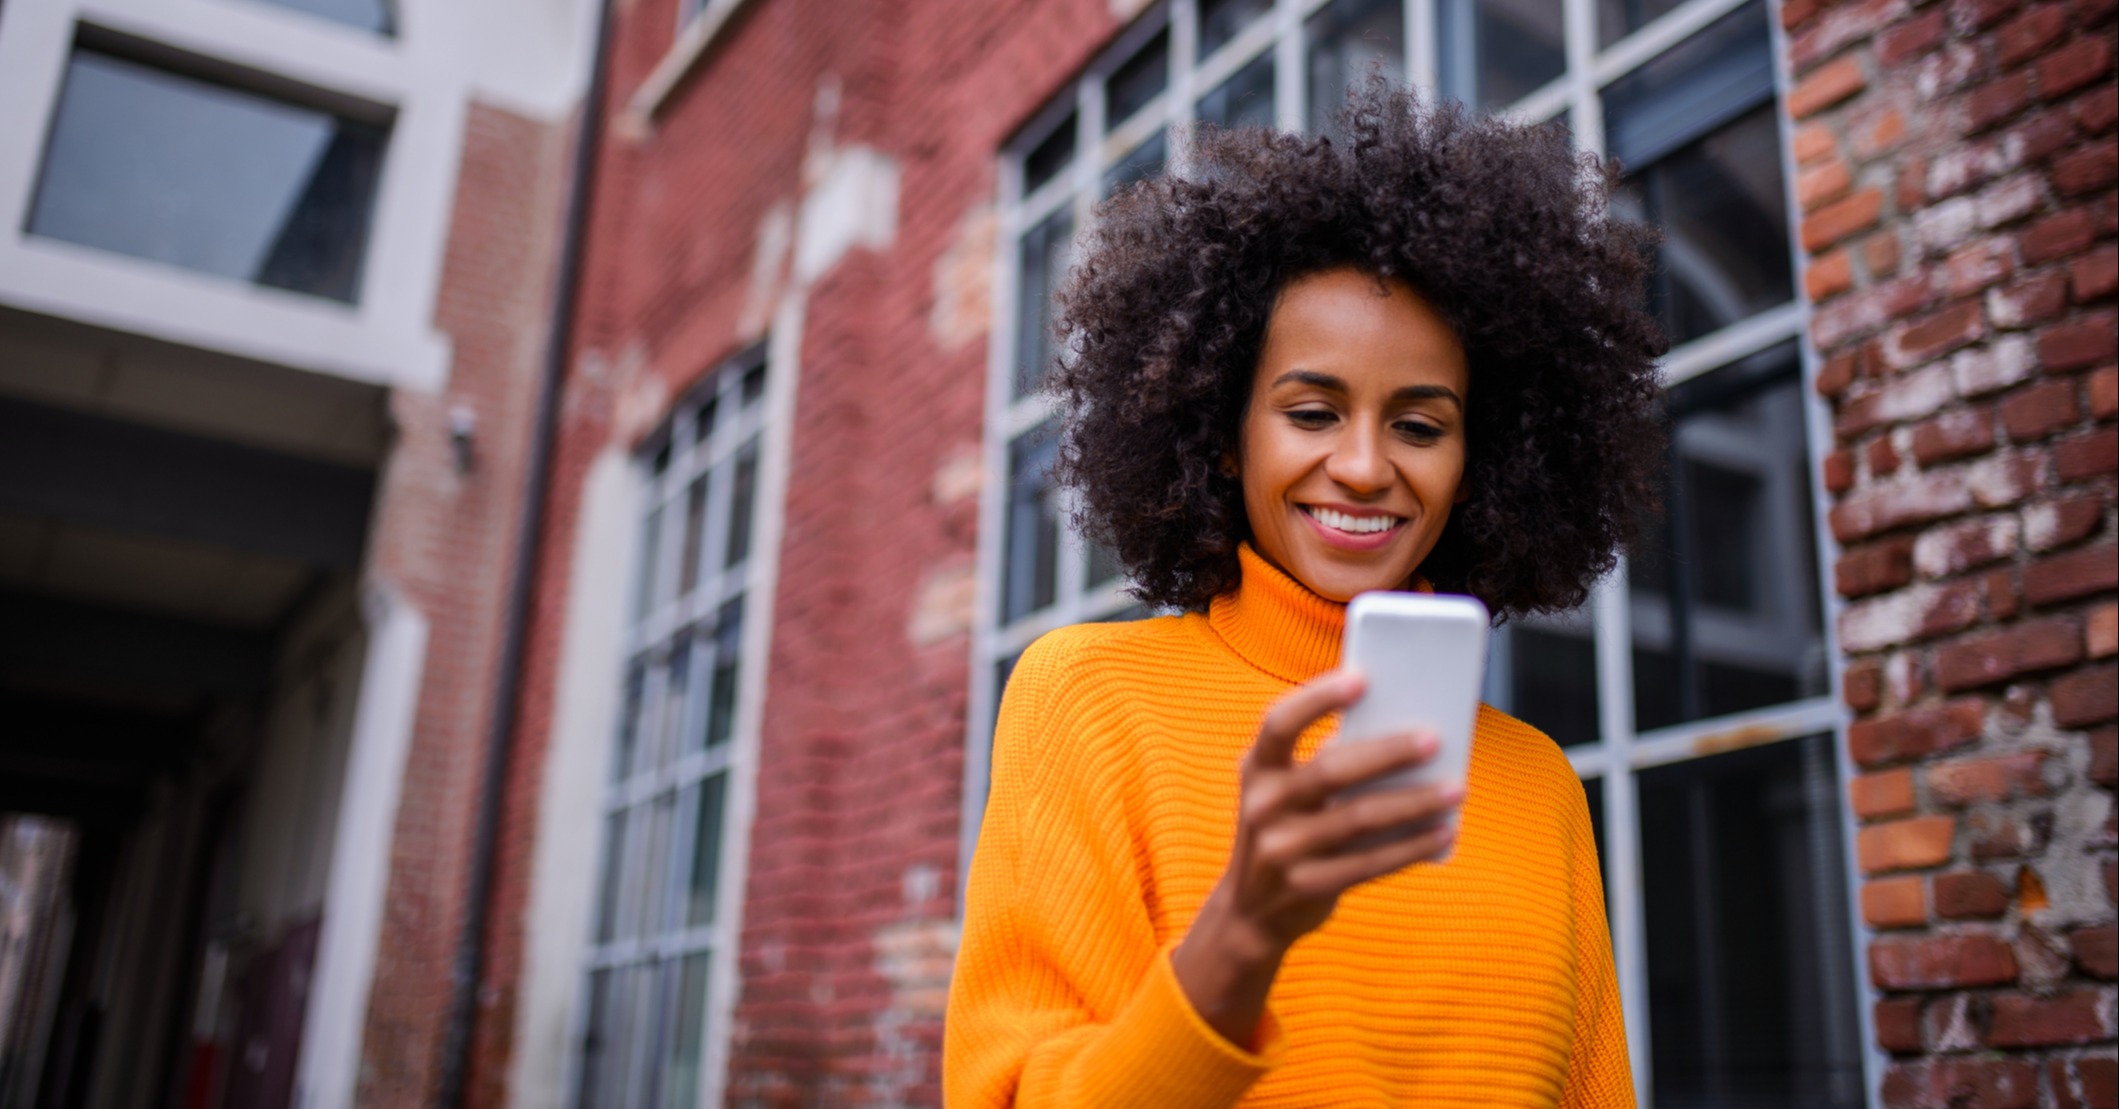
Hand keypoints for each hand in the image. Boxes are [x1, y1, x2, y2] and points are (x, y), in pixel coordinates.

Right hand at [1172, 670, 1463, 1047]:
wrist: (1251, 910)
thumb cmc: (1287, 828)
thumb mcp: (1285, 790)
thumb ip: (1326, 762)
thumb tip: (1404, 733)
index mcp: (1257, 768)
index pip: (1280, 722)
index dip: (1318, 698)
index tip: (1363, 679)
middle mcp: (1262, 805)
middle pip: (1330, 770)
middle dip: (1387, 752)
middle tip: (1434, 739)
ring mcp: (1281, 849)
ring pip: (1359, 818)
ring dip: (1415, 802)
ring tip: (1457, 788)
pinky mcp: (1307, 885)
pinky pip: (1371, 863)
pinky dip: (1413, 846)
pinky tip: (1444, 832)